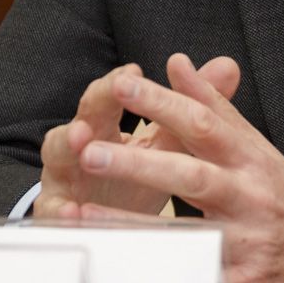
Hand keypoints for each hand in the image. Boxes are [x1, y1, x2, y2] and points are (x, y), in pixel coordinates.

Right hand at [35, 57, 240, 219]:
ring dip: (67, 147)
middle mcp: (80, 140)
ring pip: (58, 155)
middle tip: (109, 94)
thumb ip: (191, 106)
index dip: (119, 82)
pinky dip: (61, 210)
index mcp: (107, 120)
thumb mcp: (165, 140)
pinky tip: (72, 212)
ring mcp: (65, 173)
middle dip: (93, 106)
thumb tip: (228, 66)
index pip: (112, 93)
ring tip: (79, 144)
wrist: (100, 216)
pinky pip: (55, 209)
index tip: (132, 71)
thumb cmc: (133, 172)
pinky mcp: (58, 210)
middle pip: (84, 114)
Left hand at [74, 53, 283, 282]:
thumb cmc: (282, 192)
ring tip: (84, 215)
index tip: (122, 86)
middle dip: (139, 164)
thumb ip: (211, 105)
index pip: (202, 123)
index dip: (162, 103)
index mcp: (249, 158)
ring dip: (131, 226)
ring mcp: (247, 244)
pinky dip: (159, 270)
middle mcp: (248, 197)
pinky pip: (196, 274)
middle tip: (91, 153)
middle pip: (191, 176)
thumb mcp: (254, 145)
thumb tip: (175, 62)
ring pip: (185, 234)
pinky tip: (121, 265)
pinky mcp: (244, 281)